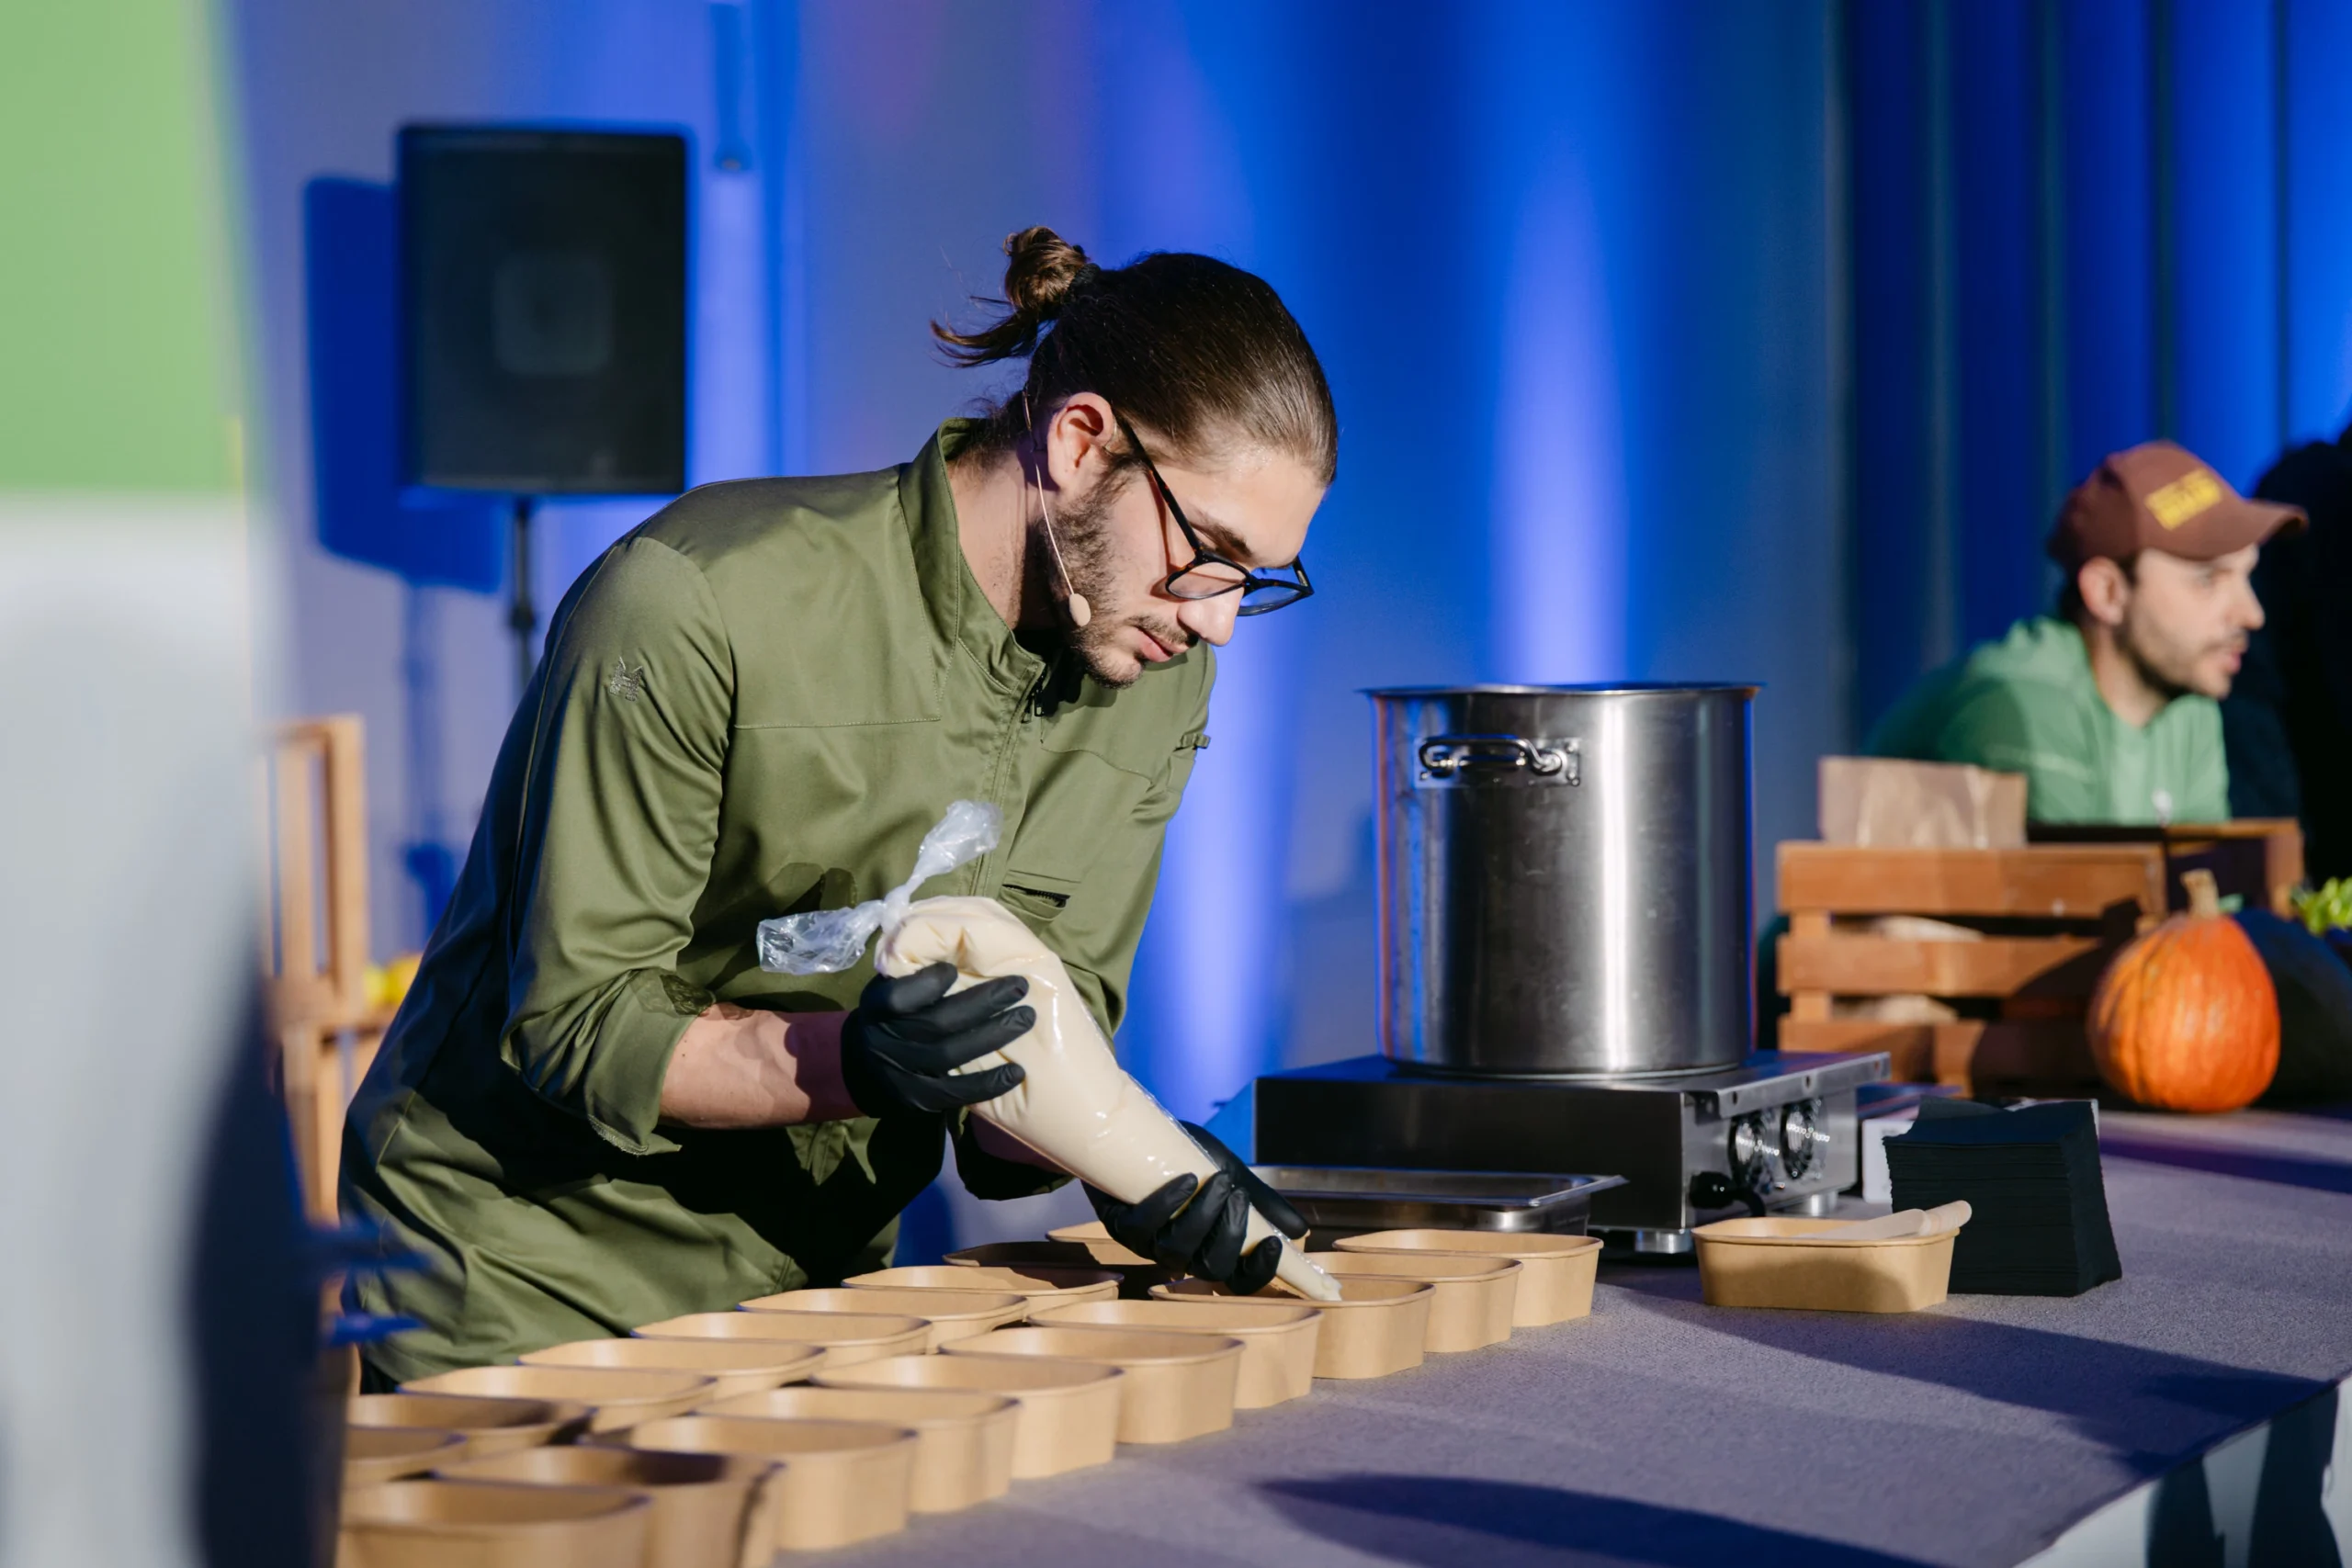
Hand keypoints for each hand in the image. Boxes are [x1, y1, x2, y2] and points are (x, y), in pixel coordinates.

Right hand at [839, 962, 1031, 1117]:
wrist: (866, 1068)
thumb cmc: (893, 1013)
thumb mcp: (892, 984)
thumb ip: (916, 964)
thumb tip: (956, 929)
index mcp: (877, 1005)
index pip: (897, 997)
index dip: (927, 984)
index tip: (955, 968)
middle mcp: (885, 1040)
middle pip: (935, 1023)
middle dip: (981, 1002)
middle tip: (1019, 986)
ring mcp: (901, 1073)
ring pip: (949, 1055)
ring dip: (993, 1035)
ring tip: (1026, 1017)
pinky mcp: (918, 1100)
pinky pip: (956, 1093)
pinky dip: (988, 1083)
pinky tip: (1017, 1072)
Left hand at [1087, 1122, 1307, 1292]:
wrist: (1142, 1131)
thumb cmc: (1188, 1158)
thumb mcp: (1233, 1175)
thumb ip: (1262, 1203)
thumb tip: (1299, 1230)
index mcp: (1211, 1248)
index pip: (1239, 1280)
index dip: (1258, 1272)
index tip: (1273, 1244)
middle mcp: (1181, 1254)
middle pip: (1211, 1268)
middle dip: (1229, 1233)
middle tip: (1236, 1195)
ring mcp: (1148, 1243)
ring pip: (1176, 1250)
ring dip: (1201, 1215)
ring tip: (1215, 1180)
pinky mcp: (1120, 1225)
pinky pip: (1141, 1228)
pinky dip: (1166, 1204)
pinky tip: (1185, 1180)